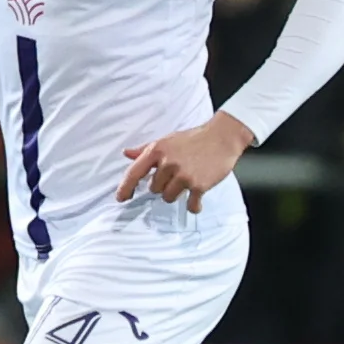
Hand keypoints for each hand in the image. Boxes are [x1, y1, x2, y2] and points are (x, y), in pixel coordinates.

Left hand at [117, 112, 254, 212]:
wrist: (222, 137)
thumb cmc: (193, 138)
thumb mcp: (167, 140)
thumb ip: (145, 149)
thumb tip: (126, 153)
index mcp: (157, 151)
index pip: (134, 172)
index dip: (125, 188)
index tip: (121, 198)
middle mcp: (168, 163)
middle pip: (154, 189)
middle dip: (163, 185)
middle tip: (177, 175)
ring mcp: (183, 175)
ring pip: (168, 197)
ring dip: (176, 193)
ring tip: (187, 181)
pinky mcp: (199, 185)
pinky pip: (190, 204)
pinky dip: (193, 205)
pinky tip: (196, 201)